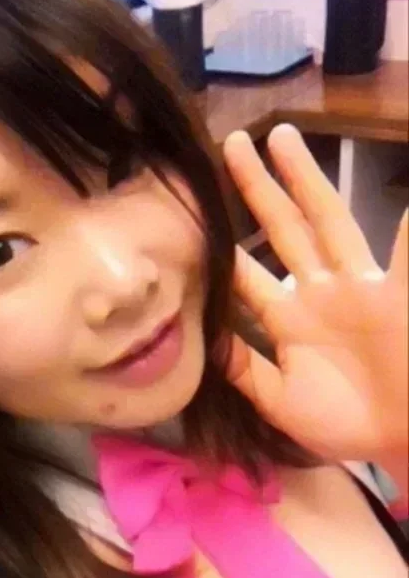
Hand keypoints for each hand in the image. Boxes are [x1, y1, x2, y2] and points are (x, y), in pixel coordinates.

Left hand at [222, 124, 407, 476]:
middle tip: (231, 143)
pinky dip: (401, 222)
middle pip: (282, 227)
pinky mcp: (397, 289)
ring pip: (326, 219)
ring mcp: (357, 284)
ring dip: (305, 180)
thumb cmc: (341, 422)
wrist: (398, 439)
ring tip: (281, 137)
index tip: (190, 208)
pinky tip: (396, 187)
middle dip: (257, 186)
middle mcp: (317, 290)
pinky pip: (402, 248)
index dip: (219, 241)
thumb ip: (241, 366)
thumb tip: (200, 334)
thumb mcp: (278, 398)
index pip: (245, 271)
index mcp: (287, 316)